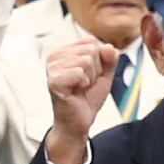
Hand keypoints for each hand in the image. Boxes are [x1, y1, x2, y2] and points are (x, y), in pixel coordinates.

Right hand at [42, 37, 117, 163]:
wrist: (79, 121)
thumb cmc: (87, 98)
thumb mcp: (104, 74)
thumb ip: (110, 58)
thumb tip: (108, 47)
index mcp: (65, 51)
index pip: (91, 42)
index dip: (98, 60)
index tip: (89, 75)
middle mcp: (55, 56)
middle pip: (90, 50)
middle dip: (95, 70)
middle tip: (84, 84)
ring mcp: (52, 68)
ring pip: (86, 60)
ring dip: (89, 78)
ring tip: (80, 88)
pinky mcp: (54, 80)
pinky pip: (79, 72)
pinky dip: (83, 84)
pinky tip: (76, 92)